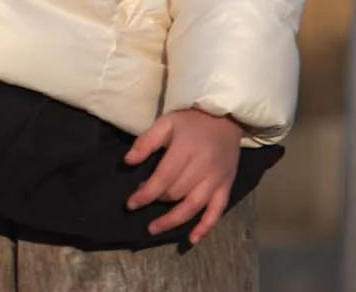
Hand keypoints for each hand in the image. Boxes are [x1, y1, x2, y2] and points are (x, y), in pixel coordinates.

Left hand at [124, 108, 242, 244]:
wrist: (226, 117)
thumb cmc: (192, 121)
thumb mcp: (166, 122)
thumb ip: (146, 141)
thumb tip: (128, 161)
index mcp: (186, 149)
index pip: (163, 178)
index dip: (146, 193)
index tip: (131, 203)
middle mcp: (203, 167)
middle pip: (176, 193)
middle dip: (157, 200)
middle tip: (144, 200)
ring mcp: (216, 179)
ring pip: (193, 206)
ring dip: (173, 221)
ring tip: (154, 228)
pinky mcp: (227, 186)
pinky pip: (217, 211)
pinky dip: (205, 227)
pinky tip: (192, 239)